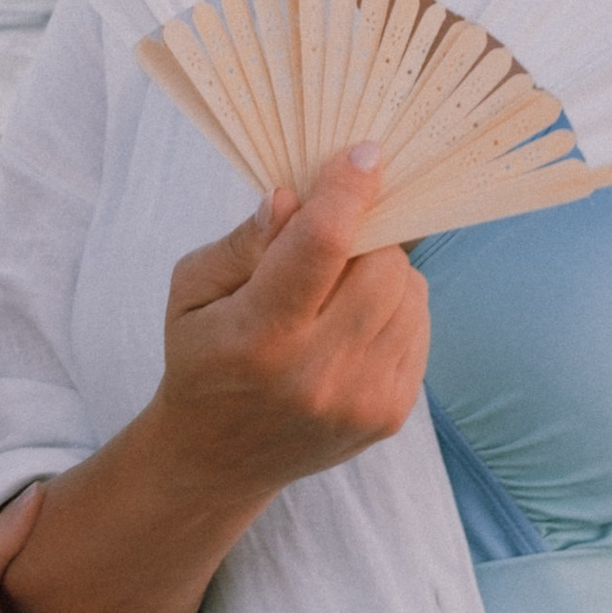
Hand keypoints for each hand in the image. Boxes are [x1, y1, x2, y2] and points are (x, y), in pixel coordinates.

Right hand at [155, 150, 430, 506]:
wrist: (217, 458)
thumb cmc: (202, 358)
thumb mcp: (192, 291)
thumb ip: (245, 241)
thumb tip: (294, 197)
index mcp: (257, 337)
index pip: (321, 246)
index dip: (347, 190)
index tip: (363, 154)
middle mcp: (315, 374)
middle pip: (381, 265)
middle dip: (364, 236)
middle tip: (335, 239)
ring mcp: (360, 399)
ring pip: (410, 291)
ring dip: (382, 271)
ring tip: (338, 288)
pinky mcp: (390, 414)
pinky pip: (419, 325)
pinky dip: (394, 308)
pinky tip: (353, 321)